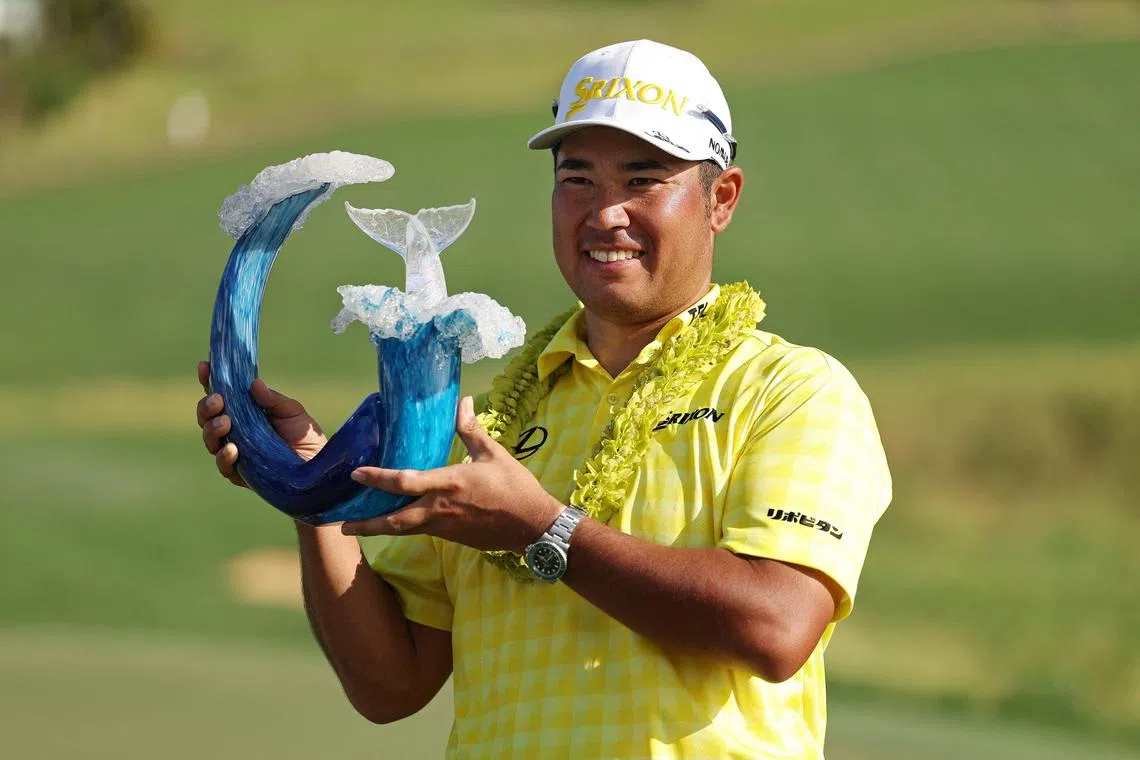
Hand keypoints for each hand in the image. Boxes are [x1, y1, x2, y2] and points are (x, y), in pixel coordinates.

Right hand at [196, 360, 327, 486]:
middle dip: (207, 406)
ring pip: (210, 439)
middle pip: (207, 417)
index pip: (219, 393)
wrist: (318, 464)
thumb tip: (254, 383)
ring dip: (213, 429)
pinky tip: (232, 448)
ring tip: (225, 422)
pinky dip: (225, 456)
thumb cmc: (302, 434)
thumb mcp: (290, 411)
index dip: (208, 379)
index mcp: (242, 411)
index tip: (204, 365)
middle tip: (218, 400)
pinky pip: (224, 466)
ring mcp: (234, 451)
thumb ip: (271, 399)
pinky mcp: (240, 474)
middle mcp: (232, 430)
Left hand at [343, 396, 563, 552]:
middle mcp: (440, 509)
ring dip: (379, 528)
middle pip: (394, 520)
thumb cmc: (515, 487)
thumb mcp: (493, 454)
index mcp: (449, 484)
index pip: (404, 481)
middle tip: (341, 525)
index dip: (377, 477)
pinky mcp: (452, 538)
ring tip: (357, 527)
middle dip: (365, 523)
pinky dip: (403, 527)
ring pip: (404, 529)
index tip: (356, 474)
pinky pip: (421, 531)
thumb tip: (463, 401)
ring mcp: (445, 527)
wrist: (533, 526)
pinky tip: (396, 521)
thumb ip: (471, 430)